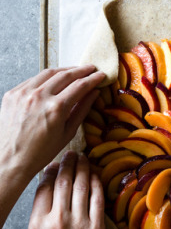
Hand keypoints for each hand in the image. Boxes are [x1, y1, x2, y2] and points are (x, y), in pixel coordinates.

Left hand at [0, 65, 103, 183]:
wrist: (11, 159)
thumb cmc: (40, 152)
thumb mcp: (67, 133)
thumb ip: (82, 110)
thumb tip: (94, 93)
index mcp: (56, 108)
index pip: (80, 85)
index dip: (93, 79)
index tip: (100, 75)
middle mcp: (39, 96)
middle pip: (65, 75)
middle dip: (81, 70)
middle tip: (90, 68)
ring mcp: (23, 93)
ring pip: (48, 73)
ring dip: (63, 70)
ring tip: (73, 71)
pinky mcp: (12, 94)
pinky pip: (32, 80)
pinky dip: (45, 78)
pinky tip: (52, 80)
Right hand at [28, 152, 106, 228]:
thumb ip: (42, 218)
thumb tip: (49, 193)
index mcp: (37, 224)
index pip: (42, 187)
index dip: (49, 171)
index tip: (54, 164)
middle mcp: (56, 220)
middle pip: (62, 181)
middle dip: (67, 162)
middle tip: (71, 154)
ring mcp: (77, 223)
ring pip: (80, 185)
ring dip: (82, 167)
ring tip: (83, 159)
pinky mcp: (96, 227)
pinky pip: (96, 197)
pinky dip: (96, 183)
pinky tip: (95, 176)